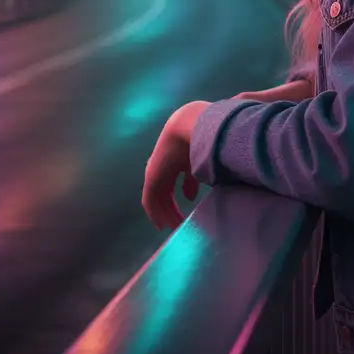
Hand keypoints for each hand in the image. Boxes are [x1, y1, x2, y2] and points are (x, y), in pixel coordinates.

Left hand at [142, 101, 209, 230]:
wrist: (190, 127)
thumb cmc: (204, 139)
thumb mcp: (203, 161)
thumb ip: (199, 177)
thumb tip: (195, 194)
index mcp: (179, 158)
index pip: (178, 178)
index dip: (185, 189)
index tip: (190, 202)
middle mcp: (165, 165)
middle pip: (167, 190)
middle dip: (173, 207)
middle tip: (181, 223)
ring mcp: (156, 171)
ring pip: (158, 198)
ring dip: (166, 213)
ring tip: (174, 226)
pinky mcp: (151, 178)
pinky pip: (149, 200)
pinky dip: (154, 213)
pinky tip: (161, 224)